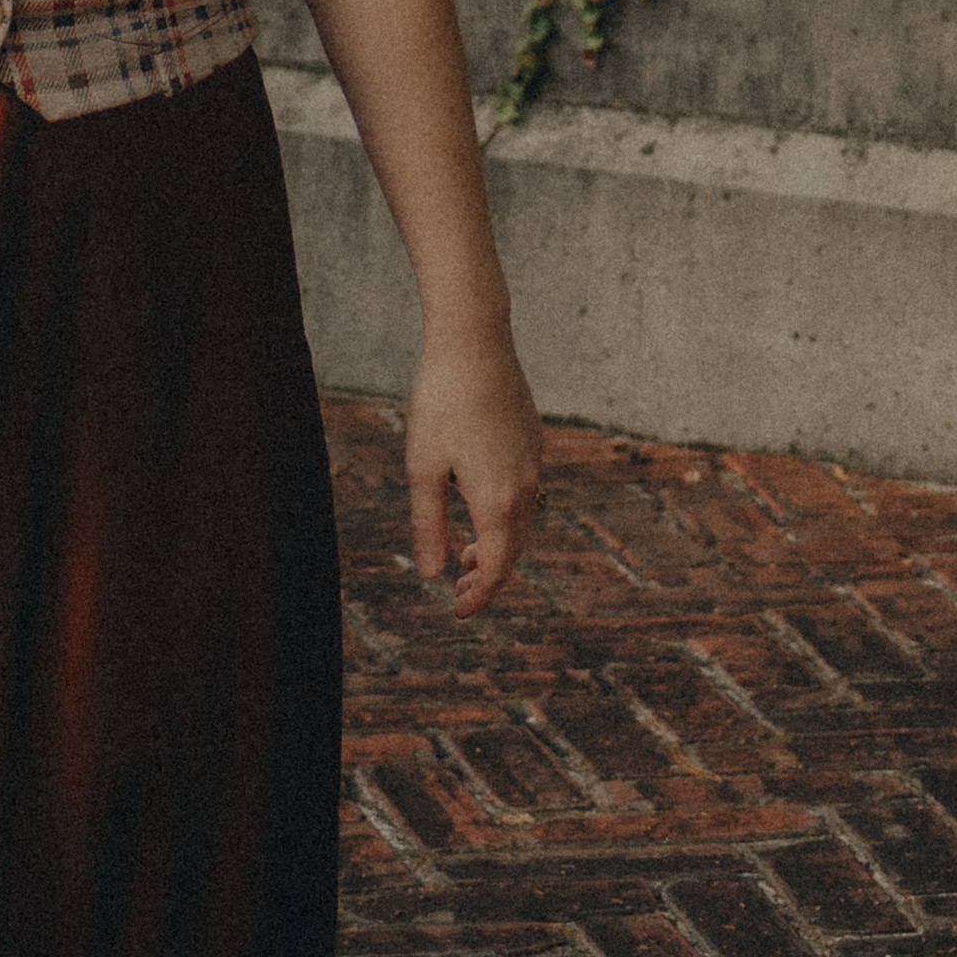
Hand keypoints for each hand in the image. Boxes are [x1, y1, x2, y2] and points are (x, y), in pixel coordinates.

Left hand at [395, 330, 540, 615]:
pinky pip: (525, 495)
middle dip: (486, 578)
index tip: (456, 612)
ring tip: (464, 556)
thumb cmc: (441, 402)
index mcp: (497, 500)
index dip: (477, 597)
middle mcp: (525, 487)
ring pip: (521, 524)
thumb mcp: (423, 468)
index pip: (495, 568)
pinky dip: (505, 518)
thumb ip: (429, 525)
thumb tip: (432, 574)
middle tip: (456, 592)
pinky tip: (479, 508)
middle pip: (512, 552)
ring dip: (496, 547)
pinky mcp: (532, 442)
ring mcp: (534, 463)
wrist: (475, 344)